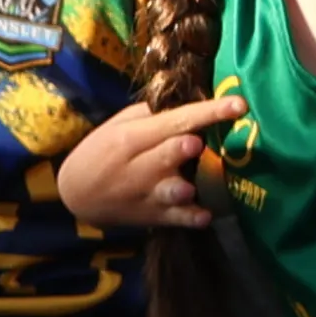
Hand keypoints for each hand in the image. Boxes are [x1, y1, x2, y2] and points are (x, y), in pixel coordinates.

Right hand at [61, 95, 242, 230]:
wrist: (76, 194)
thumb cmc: (104, 150)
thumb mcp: (119, 125)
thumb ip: (154, 113)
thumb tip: (194, 97)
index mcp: (131, 137)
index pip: (174, 121)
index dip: (208, 112)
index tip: (239, 104)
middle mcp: (139, 167)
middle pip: (166, 155)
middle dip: (180, 149)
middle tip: (196, 143)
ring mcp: (148, 194)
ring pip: (169, 191)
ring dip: (181, 188)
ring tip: (190, 188)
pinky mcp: (154, 216)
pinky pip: (176, 219)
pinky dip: (191, 218)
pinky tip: (205, 216)